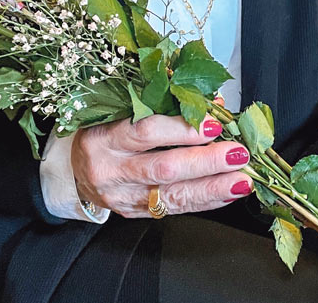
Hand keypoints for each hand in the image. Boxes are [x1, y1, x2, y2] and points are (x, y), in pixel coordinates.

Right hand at [71, 112, 252, 216]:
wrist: (75, 170)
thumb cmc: (103, 131)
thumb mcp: (122, 110)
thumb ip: (163, 104)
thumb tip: (212, 102)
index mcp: (103, 136)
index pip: (145, 132)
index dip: (181, 128)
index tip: (214, 123)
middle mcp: (111, 170)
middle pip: (163, 168)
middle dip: (206, 161)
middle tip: (237, 153)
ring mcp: (122, 197)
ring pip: (172, 195)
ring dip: (212, 187)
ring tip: (242, 179)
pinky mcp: (134, 214)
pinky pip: (175, 209)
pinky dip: (205, 201)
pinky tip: (227, 193)